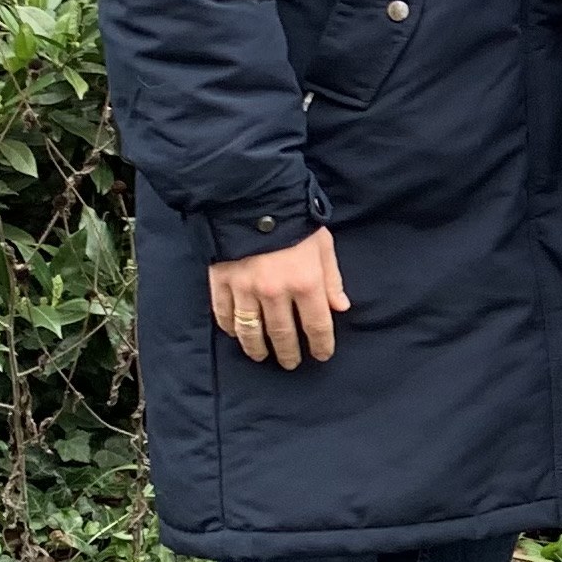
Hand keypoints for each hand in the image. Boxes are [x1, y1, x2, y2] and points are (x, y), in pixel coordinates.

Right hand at [209, 229, 348, 368]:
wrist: (251, 199)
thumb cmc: (294, 221)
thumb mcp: (323, 245)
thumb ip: (332, 279)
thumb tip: (340, 307)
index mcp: (305, 283)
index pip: (316, 325)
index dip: (321, 345)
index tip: (322, 355)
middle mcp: (275, 293)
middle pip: (282, 335)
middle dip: (289, 353)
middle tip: (291, 363)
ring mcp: (244, 290)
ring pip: (250, 332)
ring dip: (257, 348)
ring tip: (262, 356)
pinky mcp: (220, 284)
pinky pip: (224, 315)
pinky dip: (230, 328)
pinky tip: (237, 334)